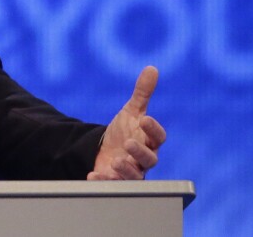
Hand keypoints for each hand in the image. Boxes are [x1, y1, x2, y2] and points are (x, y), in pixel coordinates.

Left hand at [88, 65, 165, 180]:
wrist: (107, 150)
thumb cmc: (125, 131)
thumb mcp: (131, 111)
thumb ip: (142, 93)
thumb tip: (152, 68)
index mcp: (149, 140)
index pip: (159, 137)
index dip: (154, 128)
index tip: (144, 119)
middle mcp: (144, 158)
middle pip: (150, 159)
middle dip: (140, 152)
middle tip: (129, 143)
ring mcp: (131, 171)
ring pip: (134, 175)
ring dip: (125, 169)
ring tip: (115, 161)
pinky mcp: (116, 181)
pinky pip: (113, 185)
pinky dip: (104, 180)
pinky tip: (94, 174)